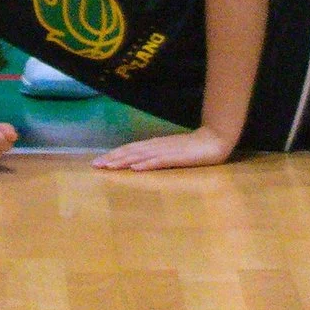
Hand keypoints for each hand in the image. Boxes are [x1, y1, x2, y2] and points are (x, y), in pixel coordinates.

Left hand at [94, 126, 234, 173]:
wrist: (213, 140)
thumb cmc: (192, 149)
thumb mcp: (170, 153)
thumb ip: (156, 156)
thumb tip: (137, 163)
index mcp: (154, 145)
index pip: (129, 150)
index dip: (113, 155)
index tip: (97, 162)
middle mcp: (156, 146)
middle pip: (130, 151)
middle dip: (112, 158)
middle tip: (95, 165)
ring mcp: (166, 151)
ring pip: (140, 156)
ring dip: (123, 161)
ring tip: (109, 166)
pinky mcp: (177, 158)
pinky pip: (159, 161)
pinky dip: (146, 164)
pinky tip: (135, 168)